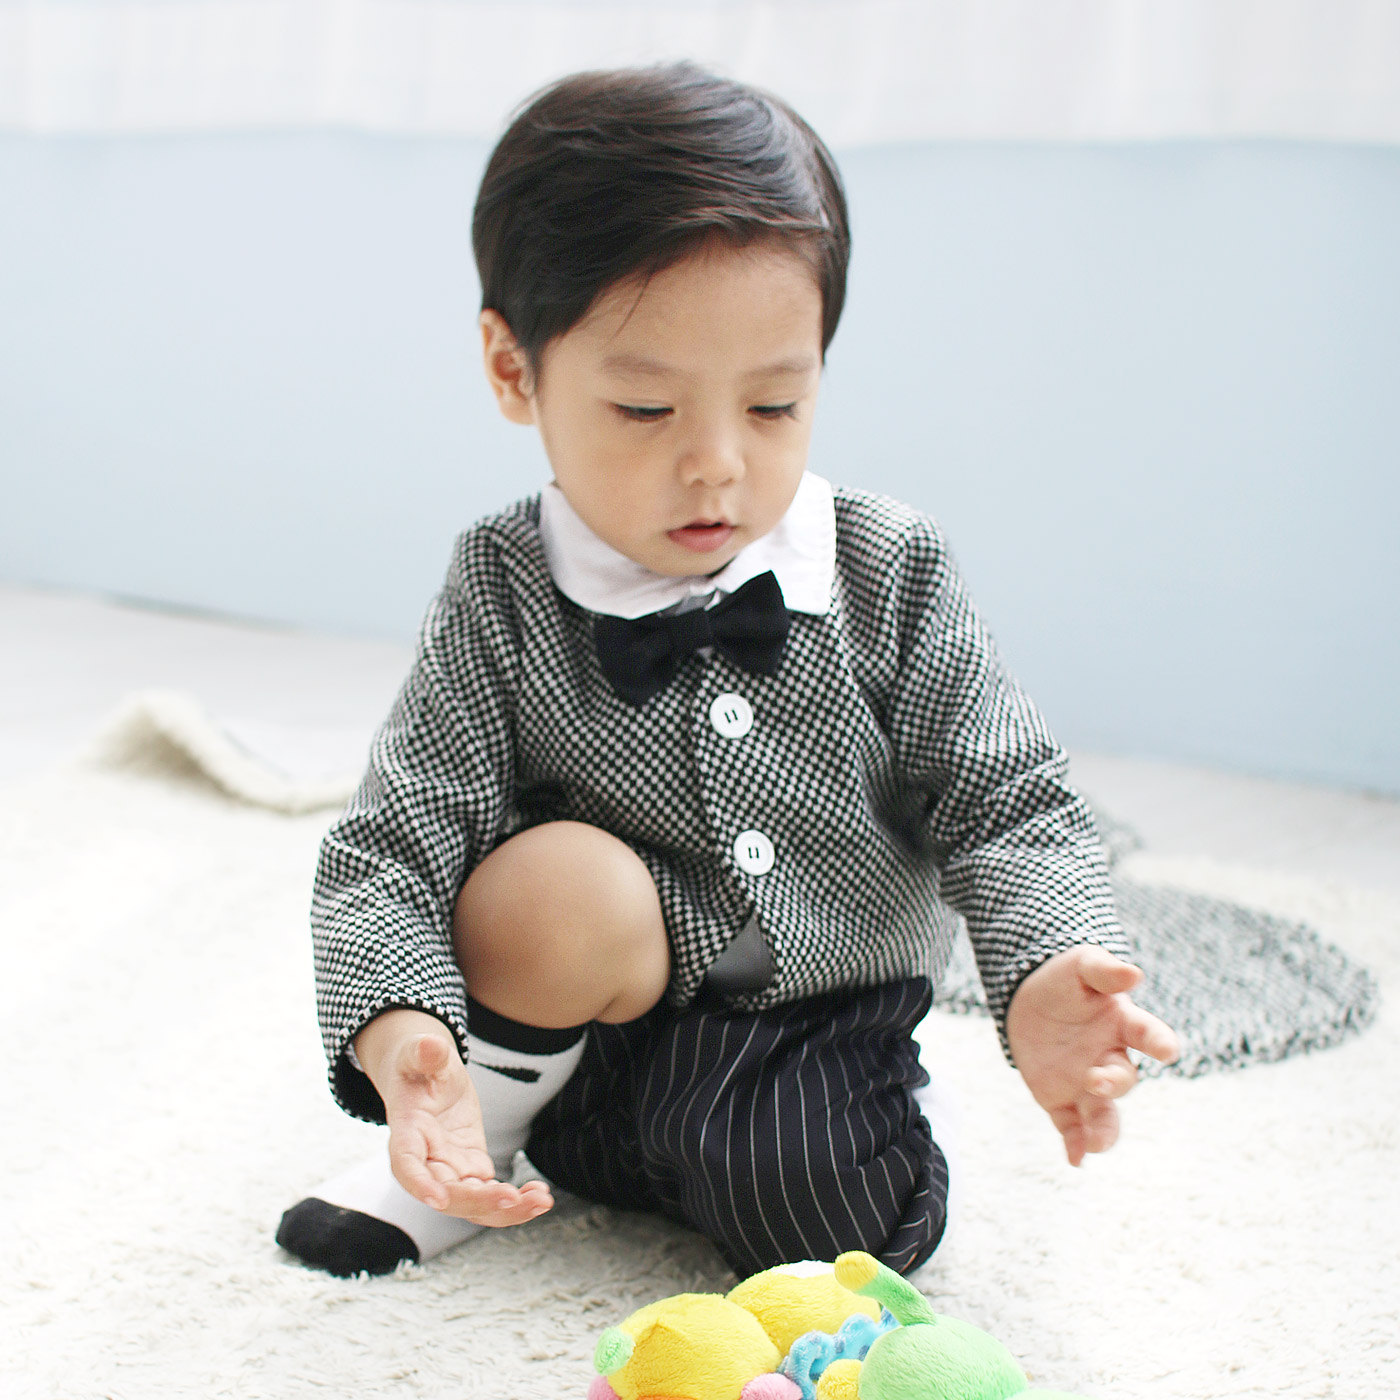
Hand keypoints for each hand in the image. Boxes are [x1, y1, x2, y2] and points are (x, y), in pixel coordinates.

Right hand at [357, 1010, 553, 1226]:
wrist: (426, 1077)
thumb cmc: (418, 1065)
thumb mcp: (418, 1053)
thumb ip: (424, 1053)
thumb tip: (431, 1043)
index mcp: (407, 1134)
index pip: (407, 1164)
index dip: (420, 1184)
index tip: (440, 1200)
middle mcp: (426, 1162)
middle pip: (448, 1195)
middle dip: (479, 1201)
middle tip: (512, 1197)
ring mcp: (450, 1170)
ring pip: (474, 1205)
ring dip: (506, 1211)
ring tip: (541, 1202)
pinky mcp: (472, 1169)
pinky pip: (491, 1194)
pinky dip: (515, 1201)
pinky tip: (541, 1196)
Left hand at [1005, 946, 1179, 1165]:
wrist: (1027, 1000)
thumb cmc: (1064, 980)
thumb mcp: (1080, 965)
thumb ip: (1103, 970)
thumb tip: (1133, 973)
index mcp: (1122, 1024)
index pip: (1147, 1033)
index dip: (1158, 1041)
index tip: (1168, 1049)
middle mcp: (1110, 1059)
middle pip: (1122, 1078)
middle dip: (1113, 1082)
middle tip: (1095, 1080)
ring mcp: (1086, 1083)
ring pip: (1103, 1115)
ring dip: (1103, 1132)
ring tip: (1096, 1145)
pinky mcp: (1061, 1100)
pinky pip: (1071, 1126)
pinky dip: (1075, 1144)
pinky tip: (1075, 1158)